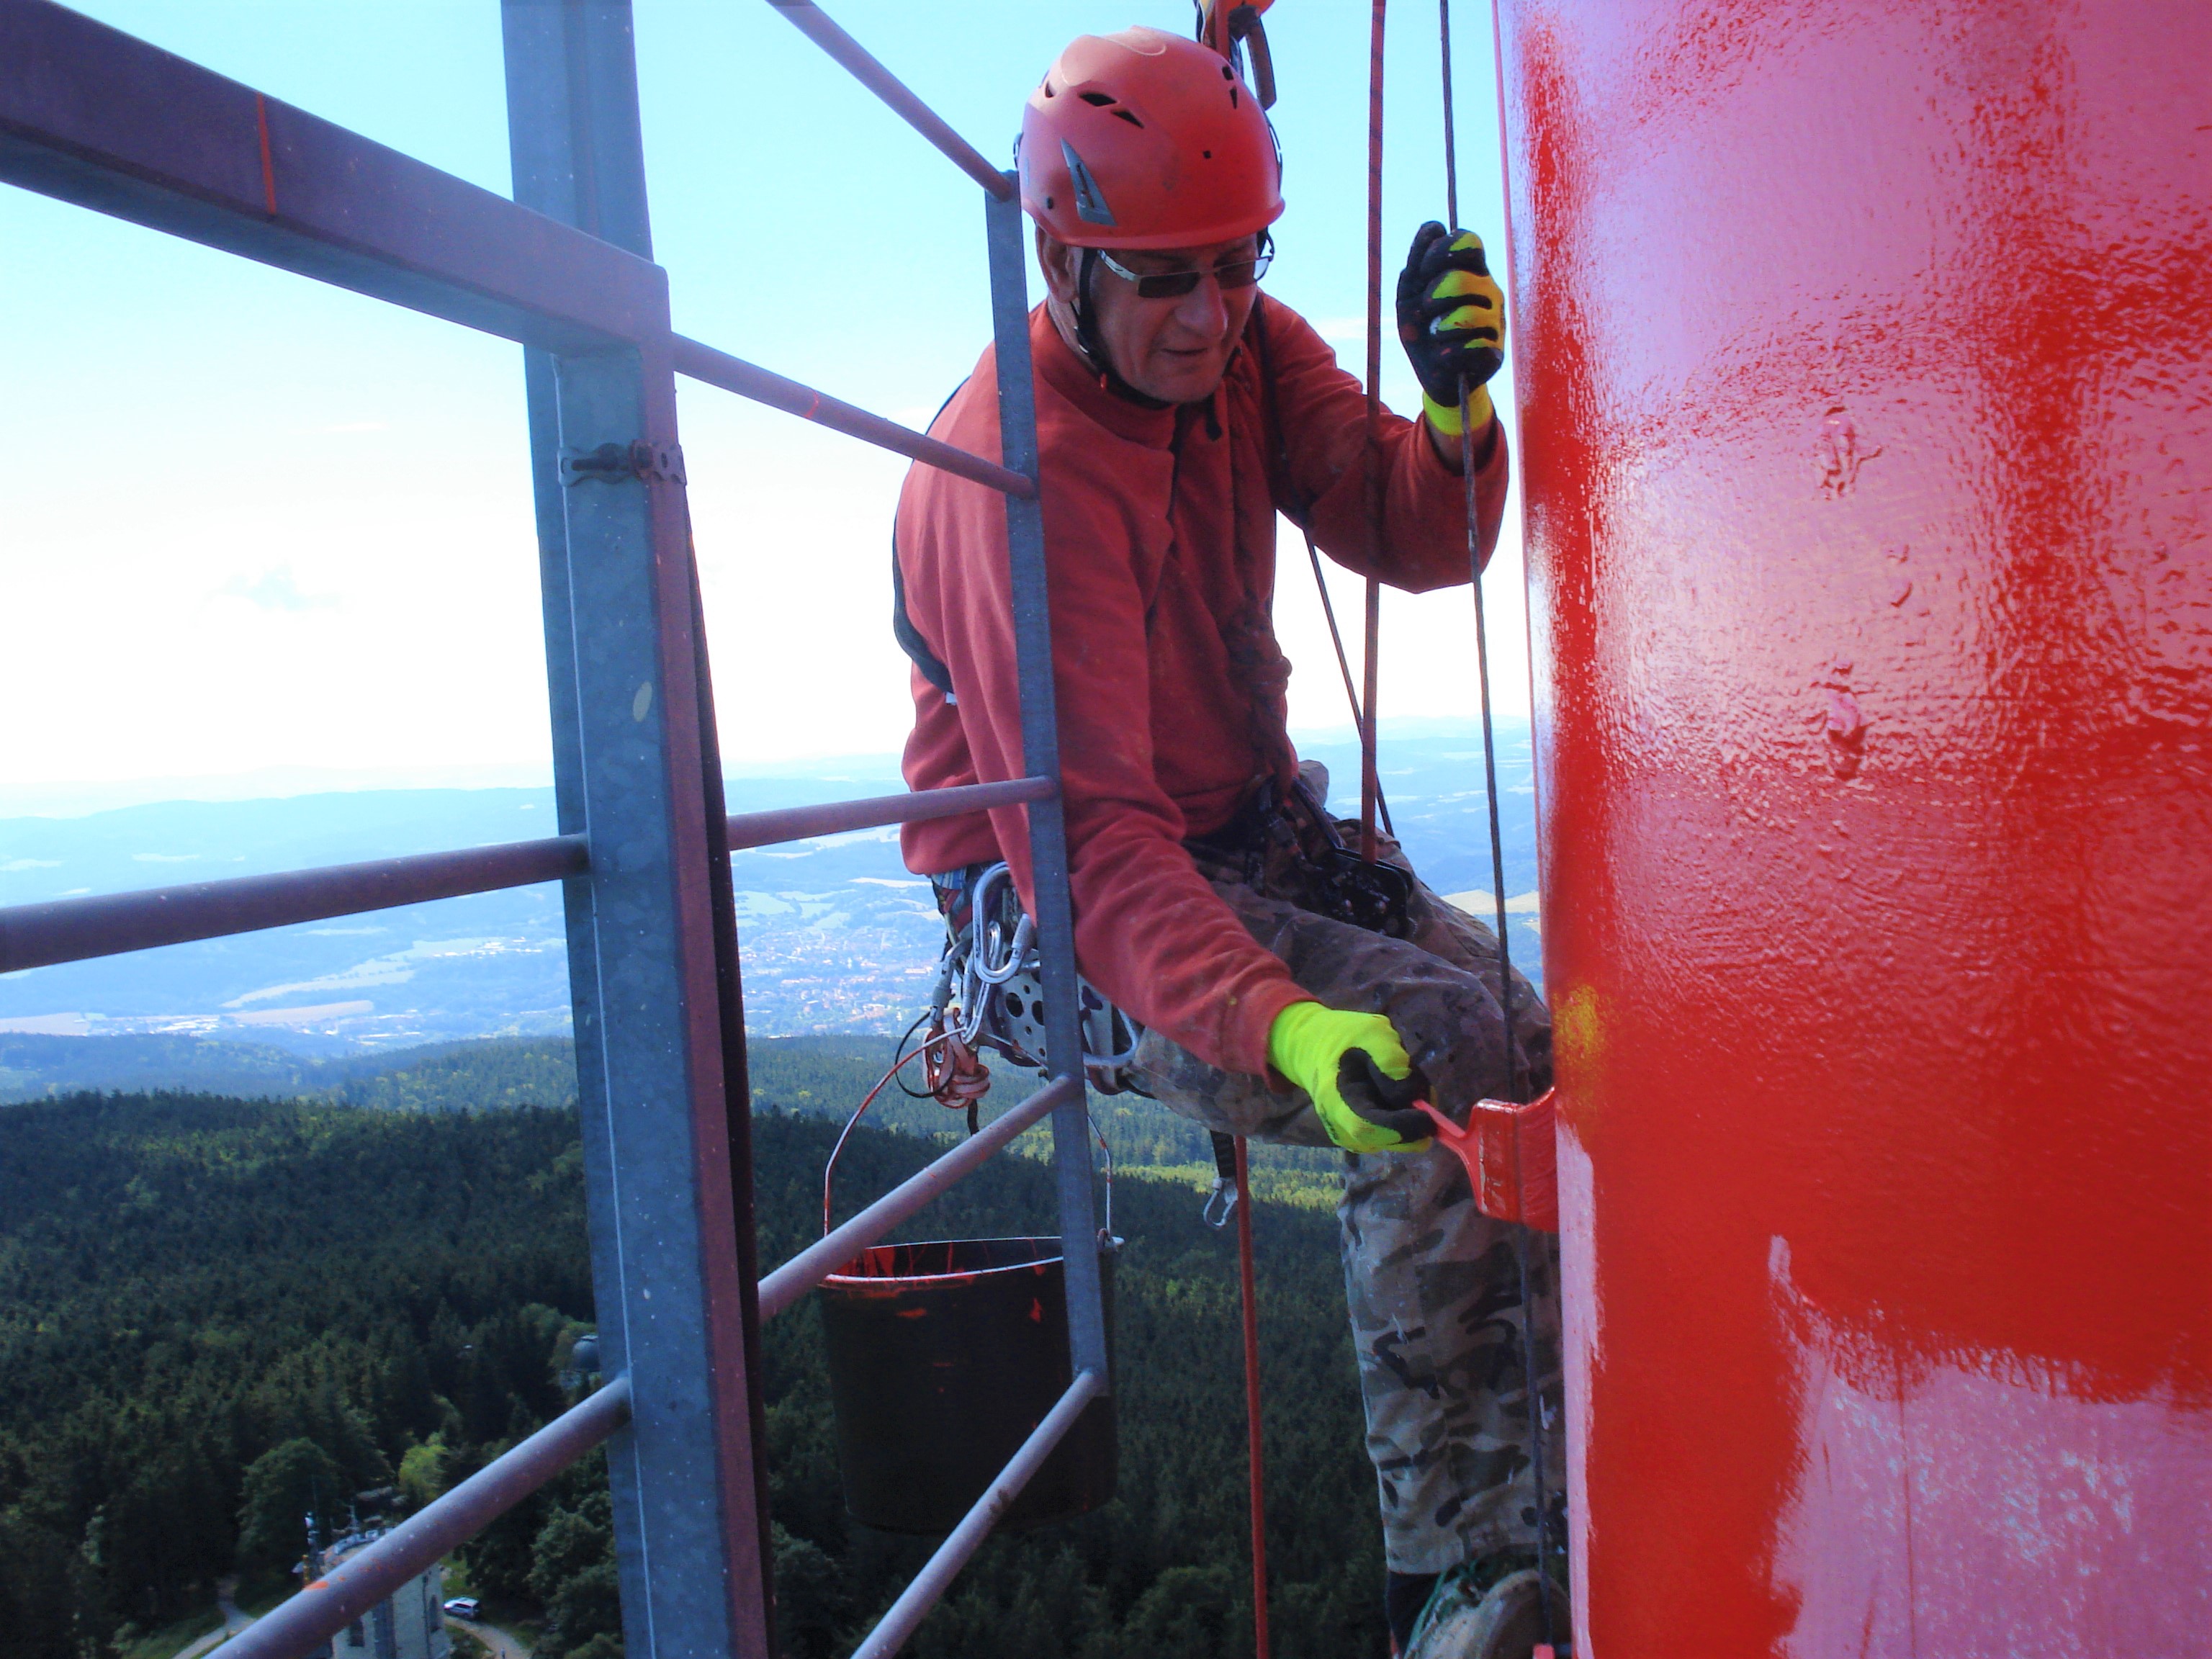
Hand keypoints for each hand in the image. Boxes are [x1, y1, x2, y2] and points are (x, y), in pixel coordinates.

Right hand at [1267, 1002, 1429, 1153]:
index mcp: (1335, 1100)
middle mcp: (1341, 1127)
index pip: (1368, 1128)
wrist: (1317, 1047)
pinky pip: (1395, 1136)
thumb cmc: (1343, 1036)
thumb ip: (1391, 1061)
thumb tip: (1411, 1096)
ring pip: (1397, 1139)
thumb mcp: (1371, 1032)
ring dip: (1412, 1117)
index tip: (1428, 1116)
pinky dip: (1406, 1117)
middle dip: (1415, 1121)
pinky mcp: (1364, 1137)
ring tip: (1403, 1082)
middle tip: (1423, 1090)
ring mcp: (1352, 1136)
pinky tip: (1397, 1092)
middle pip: (1388, 1141)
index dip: (1401, 1127)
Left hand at [1395, 222, 1505, 436]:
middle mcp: (1488, 291)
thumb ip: (1417, 260)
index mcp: (1469, 270)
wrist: (1432, 374)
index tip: (1423, 270)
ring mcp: (1495, 322)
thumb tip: (1434, 226)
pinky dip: (1451, 353)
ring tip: (1436, 335)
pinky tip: (1444, 356)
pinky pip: (1476, 348)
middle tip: (1426, 307)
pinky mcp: (1495, 354)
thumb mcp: (1409, 293)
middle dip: (1434, 294)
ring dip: (1441, 327)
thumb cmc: (1422, 327)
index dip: (1442, 250)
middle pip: (1462, 278)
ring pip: (1469, 315)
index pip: (1468, 240)